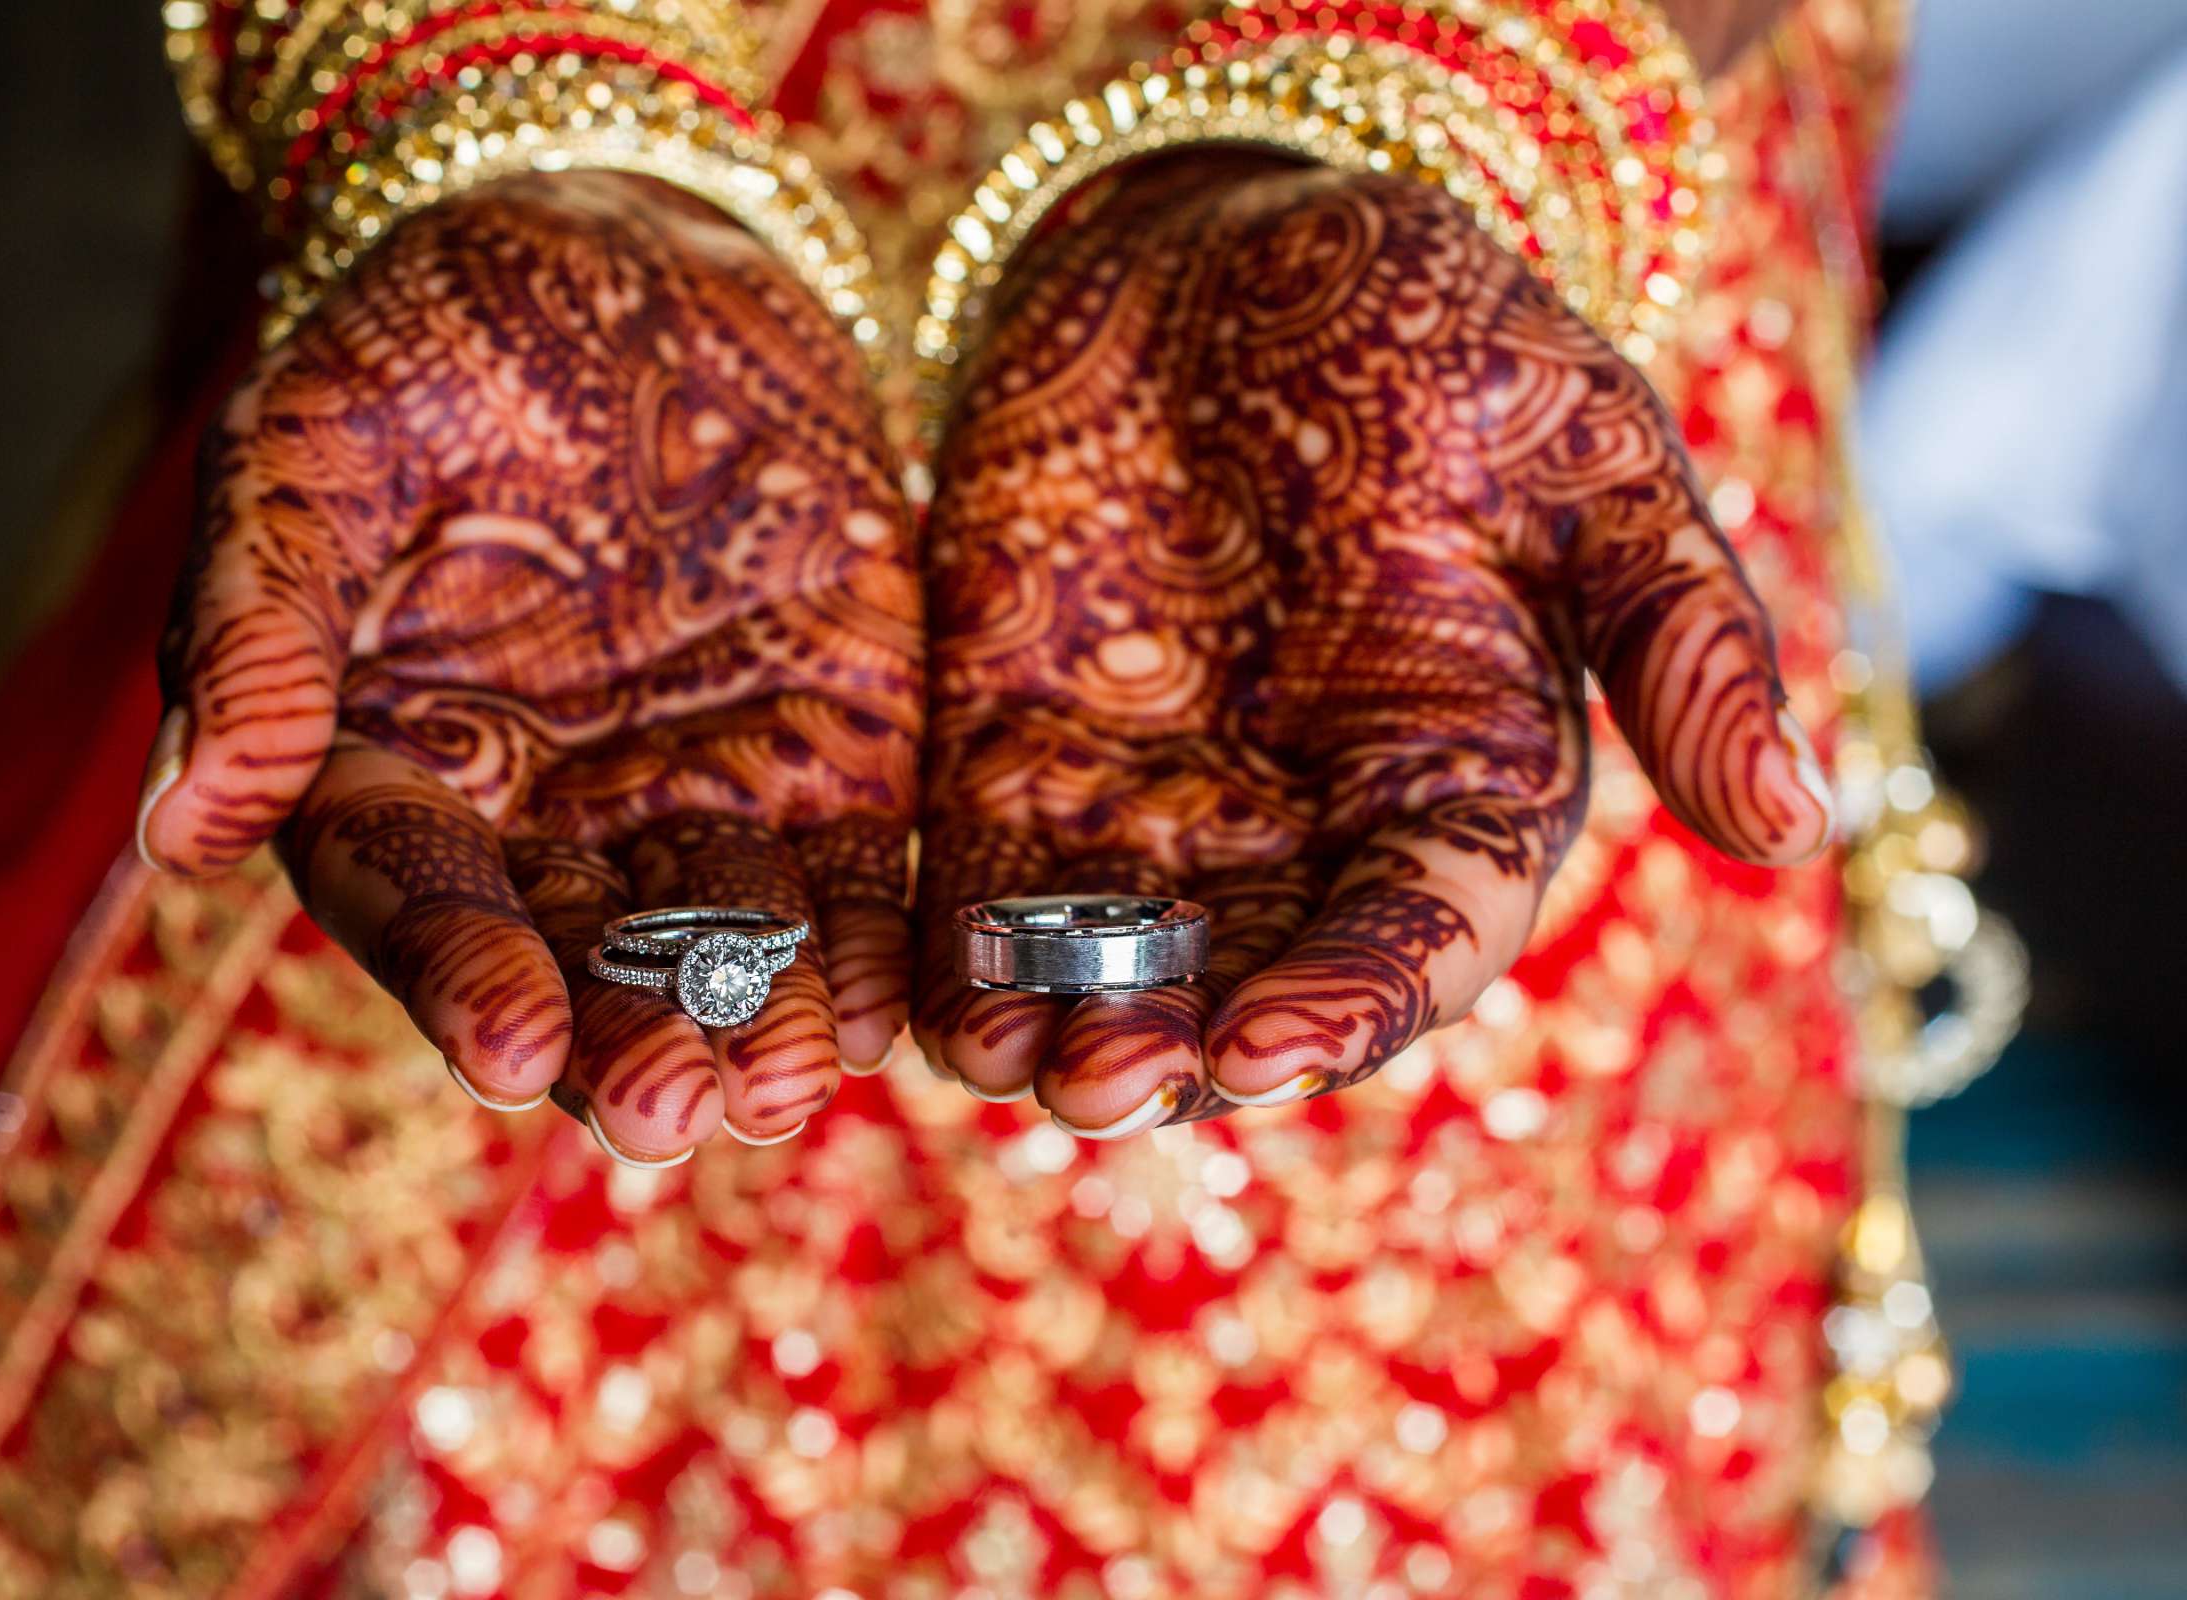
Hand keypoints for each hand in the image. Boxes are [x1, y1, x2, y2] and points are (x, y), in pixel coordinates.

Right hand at [137, 172, 920, 1161]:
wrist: (634, 251)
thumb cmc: (437, 341)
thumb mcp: (316, 446)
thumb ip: (261, 627)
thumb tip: (183, 832)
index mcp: (400, 767)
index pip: (422, 900)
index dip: (462, 977)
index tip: (508, 1051)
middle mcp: (551, 817)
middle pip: (586, 963)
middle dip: (628, 1041)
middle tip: (673, 1111)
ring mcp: (700, 791)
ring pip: (733, 941)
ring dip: (765, 1016)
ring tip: (790, 1077)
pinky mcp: (838, 753)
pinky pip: (865, 869)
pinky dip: (886, 935)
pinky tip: (904, 999)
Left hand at [915, 158, 1831, 1136]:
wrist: (1220, 245)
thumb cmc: (1433, 340)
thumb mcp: (1586, 461)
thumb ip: (1678, 642)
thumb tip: (1794, 827)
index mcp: (1454, 789)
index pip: (1415, 941)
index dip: (1352, 1003)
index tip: (1272, 1046)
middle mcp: (1303, 829)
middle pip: (1247, 987)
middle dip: (1181, 1050)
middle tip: (1110, 1081)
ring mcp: (1155, 802)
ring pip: (1108, 966)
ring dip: (1053, 1028)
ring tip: (998, 1058)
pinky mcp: (1018, 759)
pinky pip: (984, 886)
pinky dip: (953, 950)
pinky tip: (911, 999)